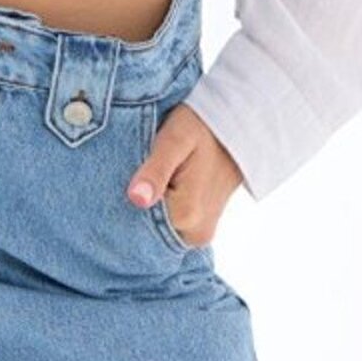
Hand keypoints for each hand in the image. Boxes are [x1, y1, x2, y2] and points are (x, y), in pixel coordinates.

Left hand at [125, 100, 243, 247]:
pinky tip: (163, 185)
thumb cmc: (202, 126)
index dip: (124, 201)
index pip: (135, 225)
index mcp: (186, 216)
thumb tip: (136, 199)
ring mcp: (200, 235)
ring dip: (149, 206)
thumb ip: (156, 171)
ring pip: (158, 228)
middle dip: (137, 205)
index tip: (129, 175)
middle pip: (147, 230)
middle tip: (141, 170)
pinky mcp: (201, 228)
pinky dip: (161, 209)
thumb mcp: (176, 139)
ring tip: (154, 174)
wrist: (237, 125)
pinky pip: (171, 226)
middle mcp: (195, 234)